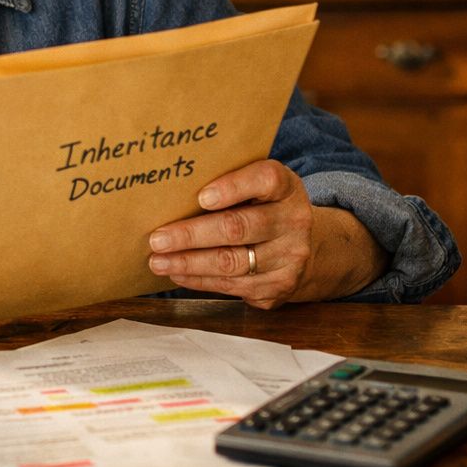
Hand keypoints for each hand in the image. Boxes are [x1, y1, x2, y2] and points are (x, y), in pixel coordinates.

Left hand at [146, 159, 314, 309]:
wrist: (308, 247)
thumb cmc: (264, 207)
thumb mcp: (257, 186)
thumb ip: (227, 181)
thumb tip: (171, 191)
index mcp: (286, 188)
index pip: (264, 180)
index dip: (233, 187)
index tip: (202, 197)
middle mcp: (293, 221)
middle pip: (237, 228)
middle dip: (192, 235)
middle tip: (157, 239)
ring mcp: (289, 257)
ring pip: (231, 263)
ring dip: (189, 263)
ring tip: (158, 261)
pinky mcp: (279, 286)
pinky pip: (233, 286)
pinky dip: (200, 280)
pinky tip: (178, 273)